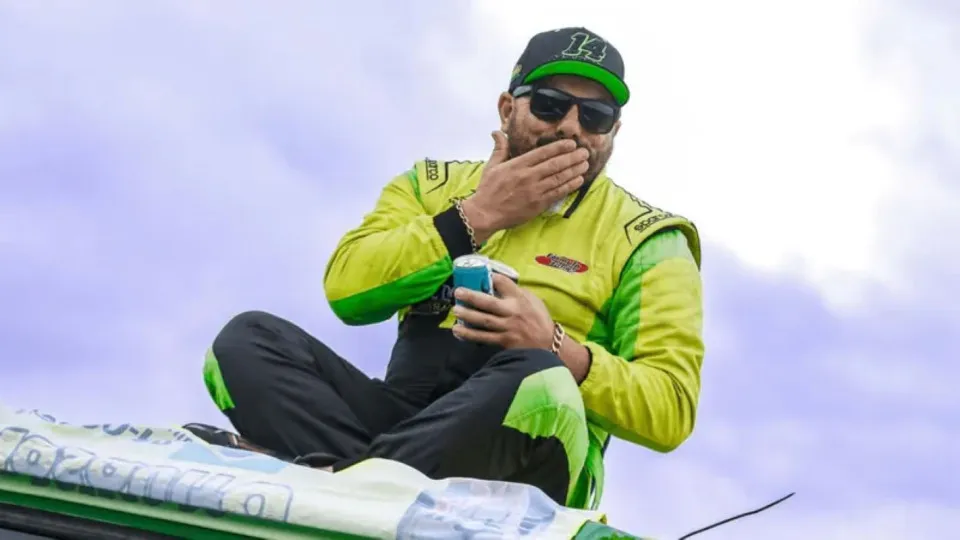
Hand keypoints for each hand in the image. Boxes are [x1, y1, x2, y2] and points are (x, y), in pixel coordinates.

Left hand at [451, 273, 555, 349]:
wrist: (548, 344)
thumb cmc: (539, 319)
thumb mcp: (532, 300)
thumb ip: (516, 292)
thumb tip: (496, 283)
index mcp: (520, 299)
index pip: (504, 283)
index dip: (491, 277)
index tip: (480, 273)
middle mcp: (513, 312)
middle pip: (489, 303)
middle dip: (472, 297)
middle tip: (458, 292)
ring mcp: (508, 328)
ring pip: (485, 321)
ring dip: (468, 316)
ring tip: (455, 310)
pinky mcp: (504, 342)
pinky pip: (484, 338)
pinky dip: (470, 335)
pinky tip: (458, 331)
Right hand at [461, 131, 588, 241]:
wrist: (485, 214)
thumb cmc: (488, 190)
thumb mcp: (491, 166)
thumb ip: (499, 148)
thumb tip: (497, 132)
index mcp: (517, 165)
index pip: (542, 153)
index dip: (559, 147)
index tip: (571, 144)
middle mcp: (528, 177)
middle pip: (555, 165)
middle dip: (572, 158)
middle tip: (585, 152)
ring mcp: (534, 191)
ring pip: (559, 178)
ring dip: (574, 170)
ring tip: (585, 164)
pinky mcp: (537, 204)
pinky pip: (557, 193)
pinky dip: (569, 186)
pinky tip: (578, 180)